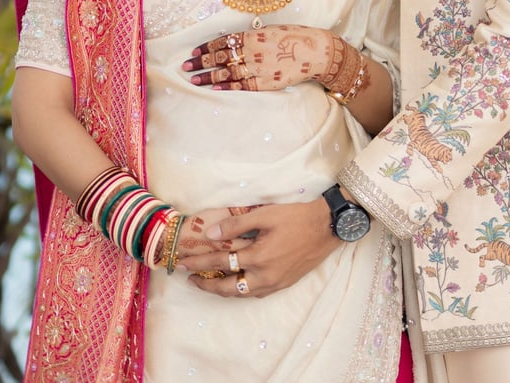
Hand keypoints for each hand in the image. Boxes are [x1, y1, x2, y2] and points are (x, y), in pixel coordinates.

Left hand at [180, 199, 338, 297]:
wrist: (327, 227)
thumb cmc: (296, 217)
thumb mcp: (264, 215)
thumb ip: (236, 225)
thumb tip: (211, 234)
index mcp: (258, 258)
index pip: (220, 263)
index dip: (199, 262)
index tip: (182, 261)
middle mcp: (265, 277)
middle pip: (227, 287)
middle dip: (205, 284)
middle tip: (189, 278)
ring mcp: (275, 283)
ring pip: (241, 294)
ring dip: (222, 290)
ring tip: (208, 283)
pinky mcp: (284, 284)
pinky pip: (256, 293)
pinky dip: (240, 290)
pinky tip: (235, 282)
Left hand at [182, 25, 336, 91]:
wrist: (315, 51)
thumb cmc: (294, 37)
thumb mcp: (270, 30)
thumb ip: (253, 36)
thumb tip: (237, 40)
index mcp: (252, 35)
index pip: (223, 41)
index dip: (206, 47)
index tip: (193, 52)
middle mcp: (251, 50)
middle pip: (220, 57)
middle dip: (201, 62)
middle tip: (185, 66)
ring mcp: (257, 67)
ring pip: (227, 72)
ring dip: (209, 76)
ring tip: (194, 79)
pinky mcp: (265, 82)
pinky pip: (242, 85)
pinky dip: (227, 86)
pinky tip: (214, 88)